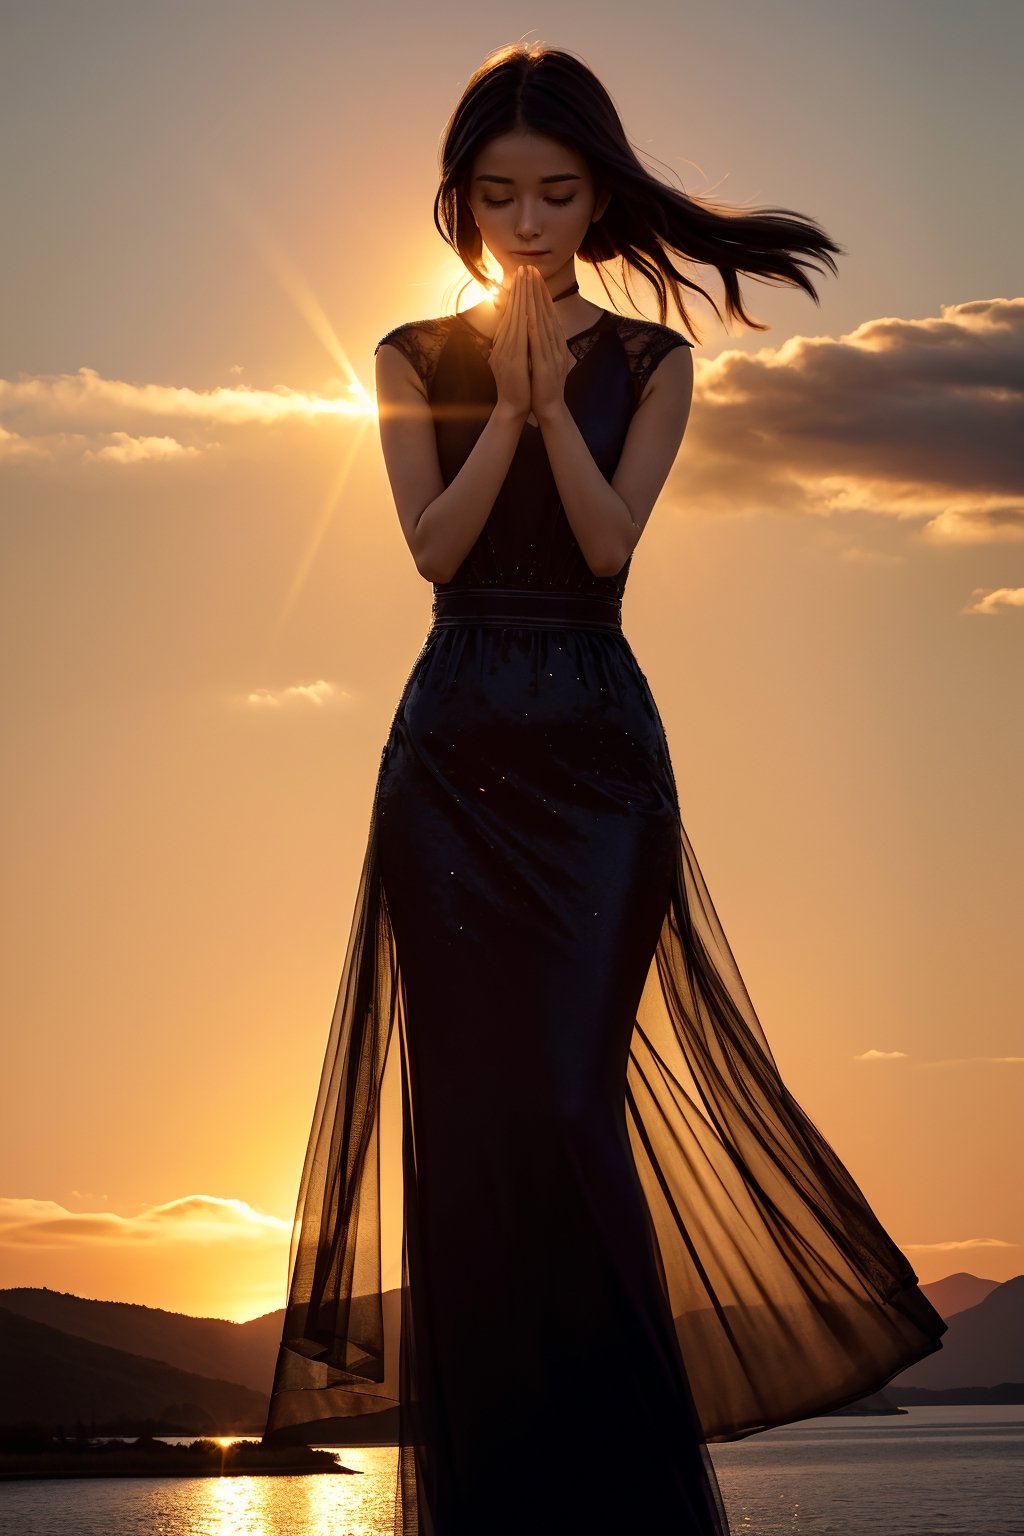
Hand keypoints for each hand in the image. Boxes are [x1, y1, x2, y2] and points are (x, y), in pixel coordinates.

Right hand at [487, 266, 530, 417]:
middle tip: (523, 267)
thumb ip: (512, 343)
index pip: (511, 313)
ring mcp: (506, 350)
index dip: (517, 293)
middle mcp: (503, 343)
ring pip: (515, 318)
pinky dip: (522, 321)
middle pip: (512, 310)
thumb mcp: (512, 359)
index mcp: (504, 342)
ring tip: (525, 278)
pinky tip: (527, 307)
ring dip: (521, 297)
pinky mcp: (513, 360)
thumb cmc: (516, 385)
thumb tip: (515, 329)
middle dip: (519, 288)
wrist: (512, 407)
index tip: (522, 275)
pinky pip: (519, 336)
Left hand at [524, 267, 572, 420]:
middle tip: (531, 268)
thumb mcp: (542, 358)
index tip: (533, 275)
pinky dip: (534, 327)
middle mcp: (555, 343)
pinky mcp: (545, 365)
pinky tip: (529, 314)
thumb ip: (539, 342)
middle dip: (538, 289)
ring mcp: (552, 353)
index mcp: (554, 341)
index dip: (540, 293)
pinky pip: (539, 343)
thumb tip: (534, 326)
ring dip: (536, 301)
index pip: (546, 312)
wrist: (549, 408)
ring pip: (543, 322)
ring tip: (530, 282)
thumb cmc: (543, 384)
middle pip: (546, 311)